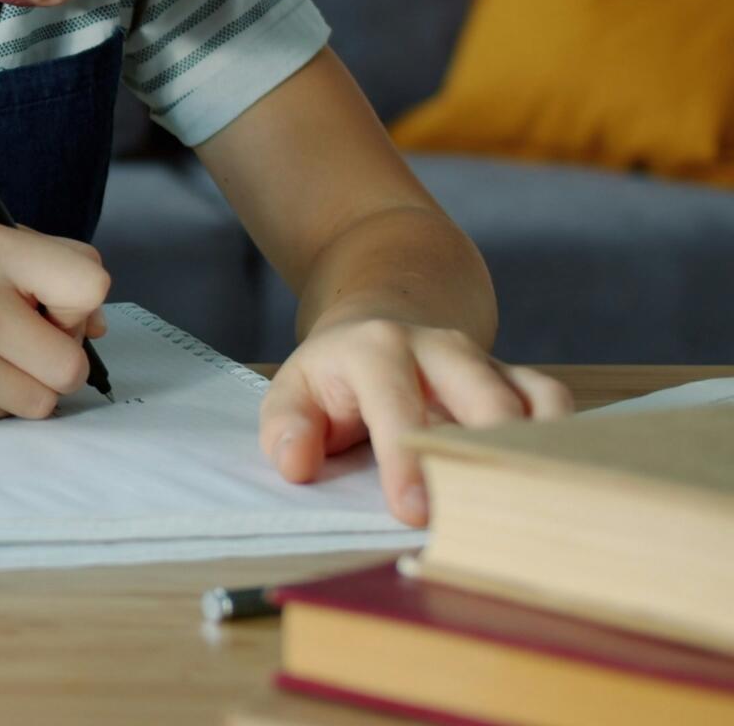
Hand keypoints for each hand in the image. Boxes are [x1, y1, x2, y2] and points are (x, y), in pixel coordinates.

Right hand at [0, 219, 109, 420]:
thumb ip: (50, 269)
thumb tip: (99, 328)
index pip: (89, 285)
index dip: (80, 304)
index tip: (50, 305)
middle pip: (71, 364)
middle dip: (59, 360)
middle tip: (24, 341)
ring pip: (43, 402)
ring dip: (29, 387)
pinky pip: (5, 418)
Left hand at [259, 314, 572, 525]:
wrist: (377, 328)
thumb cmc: (334, 379)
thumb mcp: (291, 394)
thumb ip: (285, 428)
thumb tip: (296, 464)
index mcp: (377, 350)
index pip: (396, 405)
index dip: (406, 460)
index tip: (413, 512)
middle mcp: (440, 347)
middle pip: (481, 398)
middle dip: (484, 457)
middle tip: (484, 517)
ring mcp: (487, 361)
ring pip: (528, 402)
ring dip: (531, 454)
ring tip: (529, 508)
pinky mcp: (520, 379)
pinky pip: (555, 405)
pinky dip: (559, 443)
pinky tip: (552, 485)